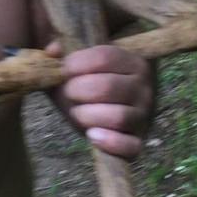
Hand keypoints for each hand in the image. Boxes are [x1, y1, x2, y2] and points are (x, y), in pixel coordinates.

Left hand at [52, 43, 153, 159]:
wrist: (112, 105)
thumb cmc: (90, 81)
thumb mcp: (78, 64)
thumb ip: (63, 54)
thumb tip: (53, 50)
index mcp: (132, 61)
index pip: (104, 58)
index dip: (76, 64)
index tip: (63, 70)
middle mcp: (143, 87)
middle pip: (107, 87)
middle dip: (77, 90)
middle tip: (68, 92)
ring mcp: (143, 115)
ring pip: (118, 117)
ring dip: (87, 116)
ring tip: (78, 112)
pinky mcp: (138, 139)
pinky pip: (130, 146)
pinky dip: (110, 143)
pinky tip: (92, 134)